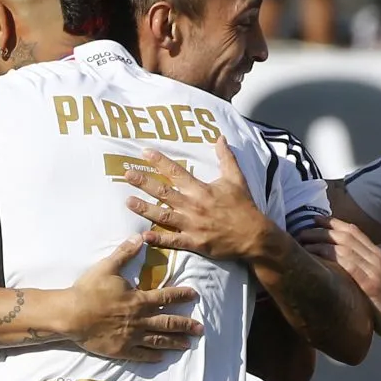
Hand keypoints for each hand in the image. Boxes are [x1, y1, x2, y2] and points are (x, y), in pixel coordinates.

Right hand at [67, 235, 202, 359]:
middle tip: (200, 329)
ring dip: (175, 342)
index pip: (167, 296)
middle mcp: (140, 319)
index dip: (182, 295)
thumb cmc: (89, 290)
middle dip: (186, 325)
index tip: (195, 296)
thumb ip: (125, 253)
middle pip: (168, 322)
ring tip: (188, 345)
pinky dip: (152, 356)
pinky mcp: (121, 349)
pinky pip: (140, 354)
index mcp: (139, 299)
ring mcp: (131, 336)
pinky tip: (161, 358)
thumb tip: (140, 237)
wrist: (70, 315)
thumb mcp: (107, 267)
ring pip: (158, 340)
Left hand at [125, 138, 272, 260]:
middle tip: (127, 174)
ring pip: (163, 216)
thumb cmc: (244, 206)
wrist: (254, 235)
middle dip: (144, 182)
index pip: (176, 172)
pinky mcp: (194, 242)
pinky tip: (143, 235)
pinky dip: (158, 239)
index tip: (144, 153)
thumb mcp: (237, 179)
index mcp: (201, 189)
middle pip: (164, 192)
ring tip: (128, 202)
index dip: (160, 161)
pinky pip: (173, 241)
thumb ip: (226, 158)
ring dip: (144, 208)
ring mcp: (192, 225)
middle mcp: (193, 205)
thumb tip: (220, 138)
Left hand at [298, 218, 380, 336]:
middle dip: (322, 231)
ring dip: (321, 242)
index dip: (333, 223)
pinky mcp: (370, 283)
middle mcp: (376, 257)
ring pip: (343, 247)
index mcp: (376, 254)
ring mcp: (374, 269)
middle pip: (345, 236)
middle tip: (303, 232)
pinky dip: (329, 256)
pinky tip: (315, 256)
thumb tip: (335, 257)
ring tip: (304, 243)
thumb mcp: (374, 277)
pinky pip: (347, 264)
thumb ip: (360, 265)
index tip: (315, 219)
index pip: (353, 231)